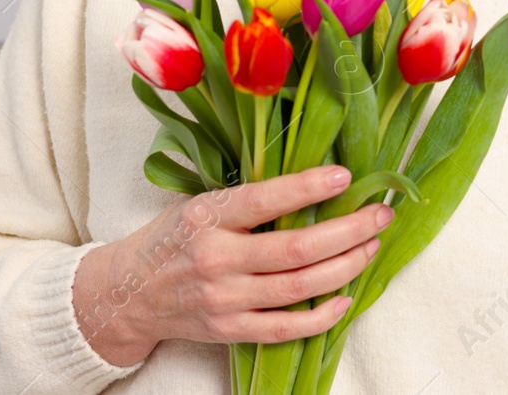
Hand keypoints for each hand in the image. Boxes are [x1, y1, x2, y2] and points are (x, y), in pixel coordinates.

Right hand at [72, 165, 391, 366]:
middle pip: (296, 249)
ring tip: (372, 246)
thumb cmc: (173, 238)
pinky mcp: (229, 331)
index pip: (265, 200)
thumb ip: (247, 199)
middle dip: (348, 230)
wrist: (126, 294)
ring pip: (298, 288)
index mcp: (207, 217)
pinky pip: (285, 329)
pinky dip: (321, 317)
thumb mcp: (200, 203)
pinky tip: (346, 297)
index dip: (308, 188)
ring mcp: (223, 300)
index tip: (344, 176)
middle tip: (381, 214)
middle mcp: (216, 259)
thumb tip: (314, 182)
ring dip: (346, 267)